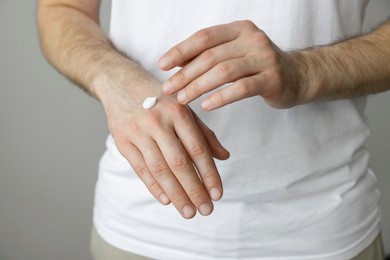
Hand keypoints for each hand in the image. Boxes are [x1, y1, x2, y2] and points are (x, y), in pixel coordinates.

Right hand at [98, 79, 229, 218]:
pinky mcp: (122, 140)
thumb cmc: (158, 98)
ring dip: (175, 194)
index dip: (209, 174)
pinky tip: (166, 200)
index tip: (218, 194)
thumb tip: (225, 156)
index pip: (198, 149)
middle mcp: (158, 121)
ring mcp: (138, 131)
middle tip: (206, 210)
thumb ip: (204, 133)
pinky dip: (153, 186)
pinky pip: (140, 168)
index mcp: (178, 112)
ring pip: (159, 169)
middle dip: (194, 190)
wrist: (119, 82)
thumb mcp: (184, 108)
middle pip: (179, 163)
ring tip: (188, 212)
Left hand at [159, 20, 303, 109]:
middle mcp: (252, 39)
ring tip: (183, 99)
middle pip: (211, 56)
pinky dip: (221, 97)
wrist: (297, 76)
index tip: (162, 65)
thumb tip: (175, 66)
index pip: (204, 37)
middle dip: (186, 73)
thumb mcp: (235, 55)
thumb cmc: (258, 67)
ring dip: (199, 86)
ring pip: (224, 71)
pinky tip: (207, 105)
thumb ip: (210, 57)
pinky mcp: (273, 79)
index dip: (181, 50)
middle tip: (168, 88)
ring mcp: (264, 58)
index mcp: (239, 29)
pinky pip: (242, 88)